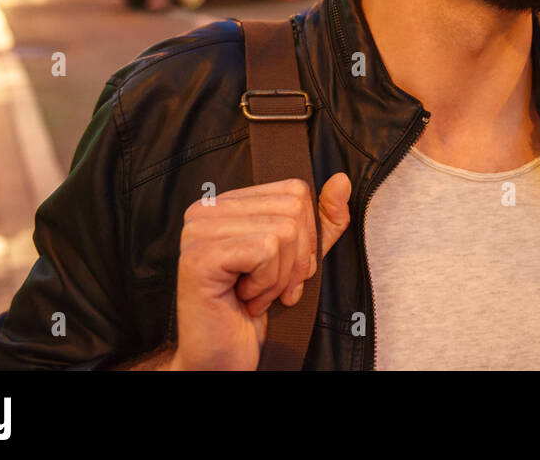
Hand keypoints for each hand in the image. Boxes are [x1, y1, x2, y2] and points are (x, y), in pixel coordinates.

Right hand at [170, 174, 351, 370]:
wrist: (224, 358)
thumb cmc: (255, 310)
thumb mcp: (300, 259)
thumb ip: (323, 221)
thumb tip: (341, 181)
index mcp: (227, 202)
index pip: (294, 191)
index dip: (306, 236)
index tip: (285, 271)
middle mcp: (206, 209)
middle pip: (293, 209)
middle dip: (296, 260)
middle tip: (274, 289)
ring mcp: (198, 231)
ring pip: (282, 231)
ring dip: (279, 277)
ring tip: (258, 296)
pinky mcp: (199, 257)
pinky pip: (265, 251)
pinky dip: (266, 284)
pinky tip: (246, 299)